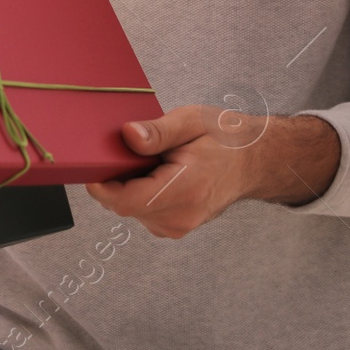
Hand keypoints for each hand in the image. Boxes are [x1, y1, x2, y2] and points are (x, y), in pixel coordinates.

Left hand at [84, 105, 340, 238]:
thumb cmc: (226, 138)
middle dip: (115, 179)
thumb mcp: (192, 121)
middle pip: (122, 205)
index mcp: (185, 190)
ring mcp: (178, 226)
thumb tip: (127, 136)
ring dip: (128, 185)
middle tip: (128, 152)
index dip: (101, 184)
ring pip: (129, 209)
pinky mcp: (175, 228)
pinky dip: (139, 193)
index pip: (125, 201)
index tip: (93, 164)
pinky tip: (154, 175)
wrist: (256, 161)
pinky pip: (142, 211)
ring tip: (150, 162)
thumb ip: (157, 131)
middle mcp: (181, 216)